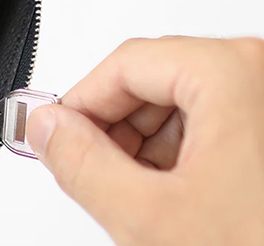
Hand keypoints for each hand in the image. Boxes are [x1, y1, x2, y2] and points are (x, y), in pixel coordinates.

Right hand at [27, 37, 263, 244]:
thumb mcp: (151, 218)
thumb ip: (81, 163)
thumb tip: (47, 129)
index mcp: (234, 74)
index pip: (126, 64)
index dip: (80, 104)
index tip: (56, 137)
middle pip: (159, 80)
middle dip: (117, 131)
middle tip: (95, 174)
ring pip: (190, 106)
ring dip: (151, 150)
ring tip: (146, 202)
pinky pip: (223, 125)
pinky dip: (190, 159)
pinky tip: (185, 203)